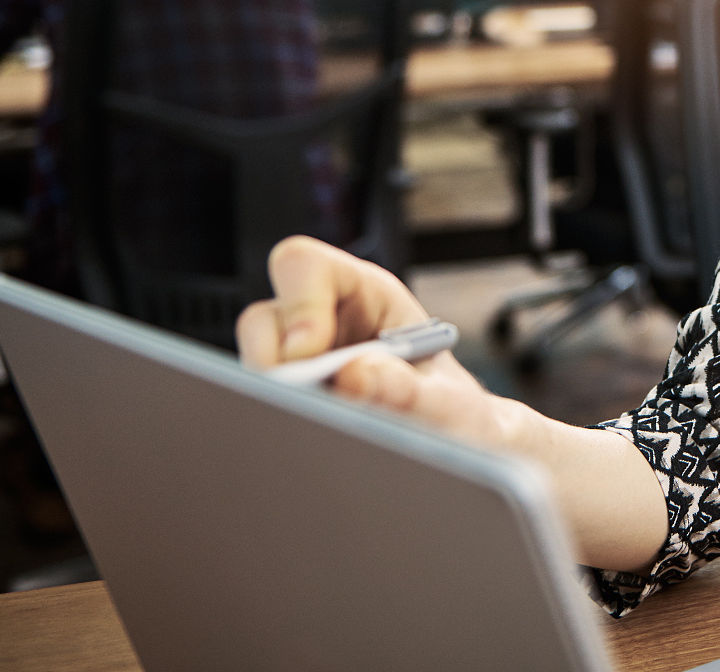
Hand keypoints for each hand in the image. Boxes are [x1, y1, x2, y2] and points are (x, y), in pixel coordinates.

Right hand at [234, 236, 670, 571]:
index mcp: (370, 296)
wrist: (466, 453)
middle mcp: (330, 322)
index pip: (306, 266)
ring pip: (254, 359)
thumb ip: (408, 391)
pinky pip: (261, 401)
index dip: (298, 303)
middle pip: (264, 314)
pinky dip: (276, 419)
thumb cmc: (462, 417)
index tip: (309, 353)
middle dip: (271, 357)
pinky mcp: (295, 400)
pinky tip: (310, 436)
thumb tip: (354, 374)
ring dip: (272, 394)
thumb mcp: (447, 405)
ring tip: (313, 424)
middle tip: (296, 400)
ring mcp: (306, 362)